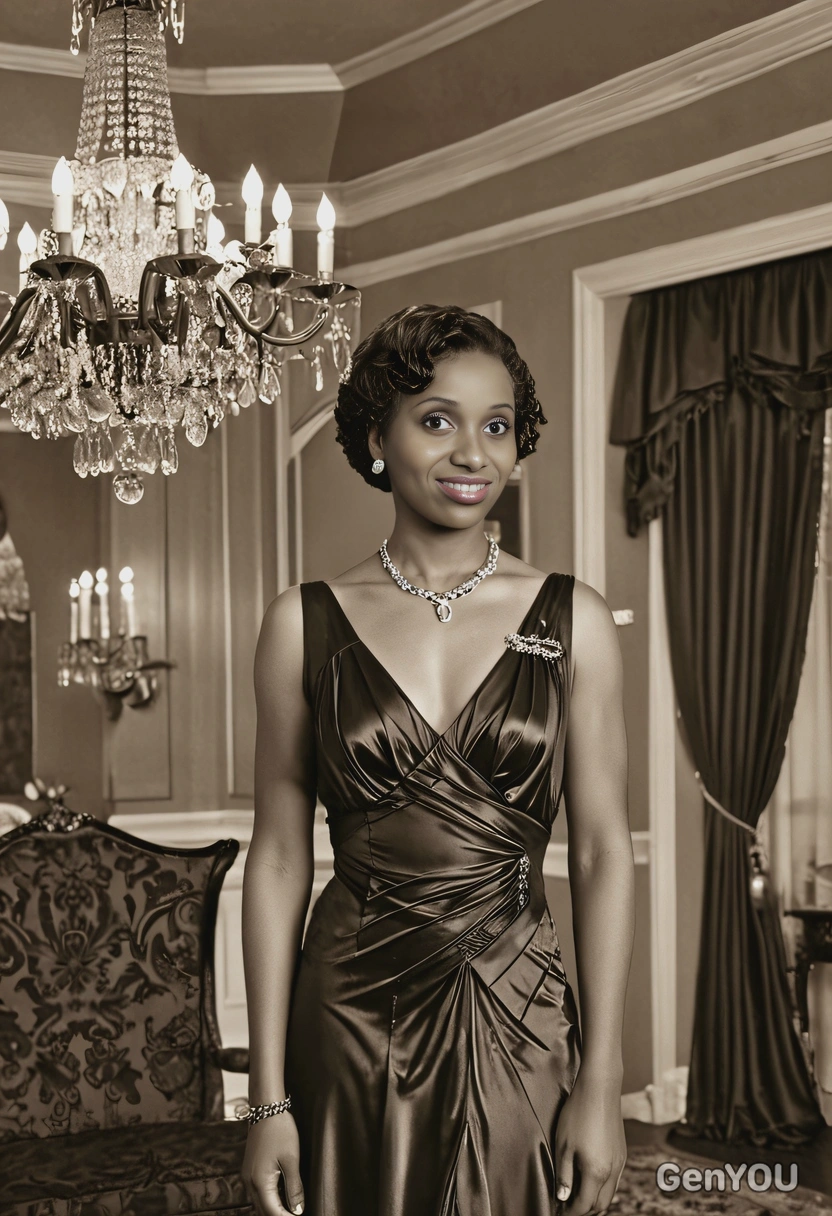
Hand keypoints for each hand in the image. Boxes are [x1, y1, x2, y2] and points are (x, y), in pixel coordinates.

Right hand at [241, 1112, 305, 1215]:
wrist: (266, 1109)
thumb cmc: (280, 1131)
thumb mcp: (291, 1160)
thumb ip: (294, 1188)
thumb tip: (298, 1211)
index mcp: (260, 1182)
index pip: (272, 1212)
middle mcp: (249, 1182)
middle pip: (263, 1211)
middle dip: (278, 1215)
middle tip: (295, 1214)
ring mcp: (247, 1176)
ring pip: (259, 1203)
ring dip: (273, 1209)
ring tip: (290, 1209)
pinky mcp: (249, 1170)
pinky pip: (257, 1193)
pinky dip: (269, 1199)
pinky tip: (281, 1196)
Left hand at [554, 1068, 626, 1213]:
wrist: (600, 1088)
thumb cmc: (578, 1113)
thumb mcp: (563, 1145)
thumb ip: (564, 1174)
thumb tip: (563, 1198)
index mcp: (596, 1171)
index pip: (584, 1205)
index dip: (570, 1213)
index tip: (559, 1211)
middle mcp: (612, 1171)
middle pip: (600, 1206)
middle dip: (584, 1212)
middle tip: (568, 1208)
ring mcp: (620, 1162)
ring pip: (610, 1195)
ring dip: (595, 1202)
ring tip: (578, 1198)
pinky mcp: (622, 1153)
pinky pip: (615, 1181)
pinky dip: (603, 1189)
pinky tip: (591, 1181)